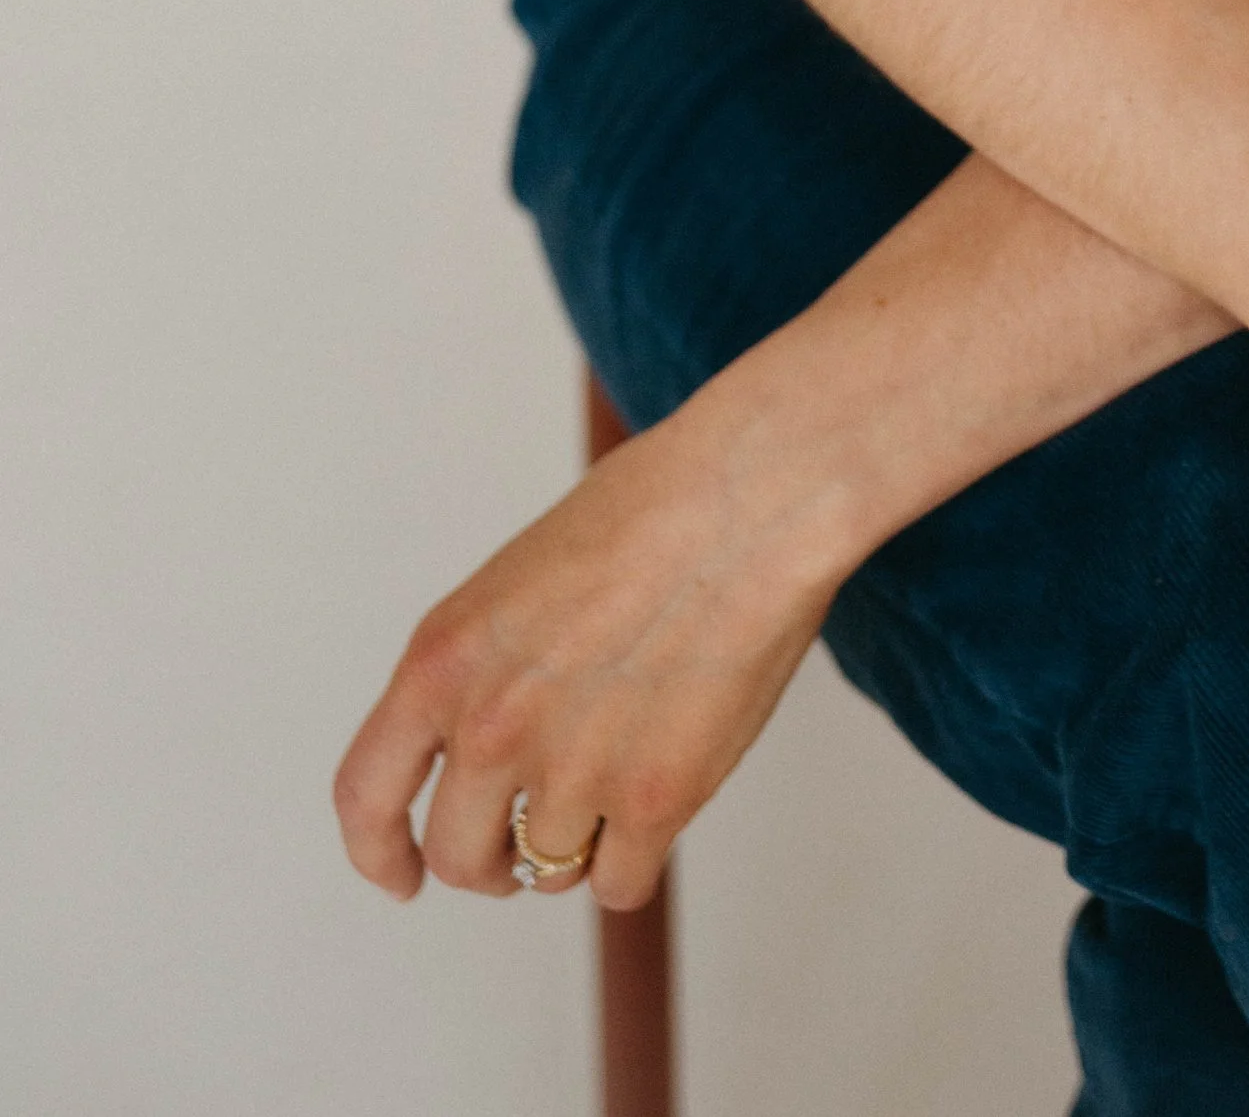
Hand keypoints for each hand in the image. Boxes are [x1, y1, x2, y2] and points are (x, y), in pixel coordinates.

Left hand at [334, 380, 859, 911]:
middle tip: (524, 848)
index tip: (401, 875)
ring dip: (579, 842)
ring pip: (549, 870)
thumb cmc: (652, 509)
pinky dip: (636, 856)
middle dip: (491, 863)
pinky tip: (662, 798)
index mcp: (444, 660)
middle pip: (458, 858)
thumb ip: (486, 669)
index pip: (366, 794)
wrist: (750, 496)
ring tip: (626, 767)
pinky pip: (619, 882)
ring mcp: (570, 772)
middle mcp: (490, 727)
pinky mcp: (653, 800)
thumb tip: (486, 752)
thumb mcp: (519, 580)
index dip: (378, 851)